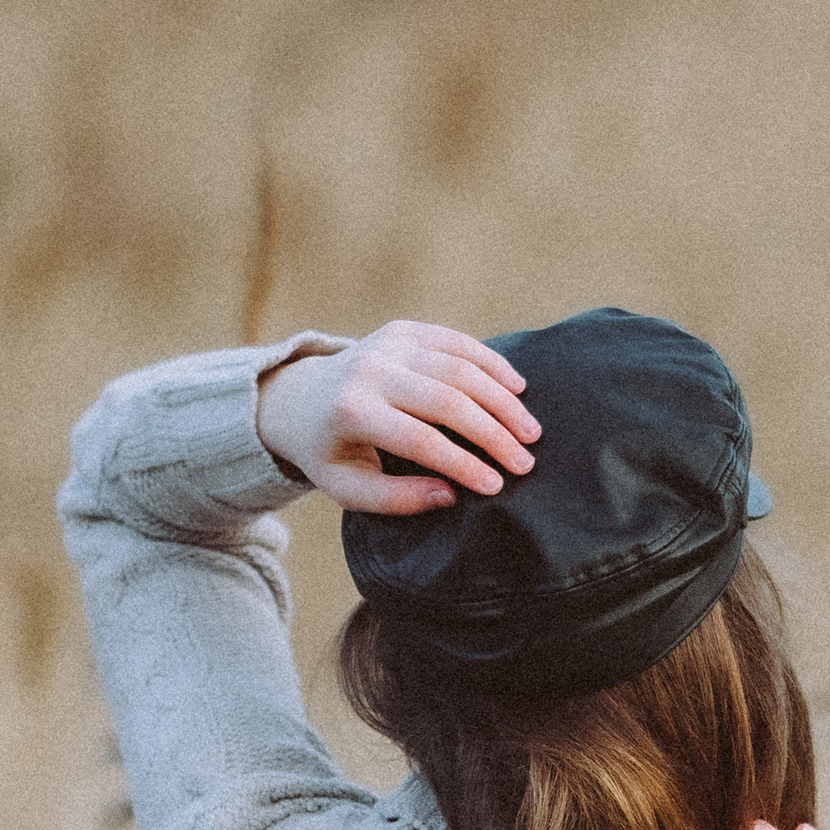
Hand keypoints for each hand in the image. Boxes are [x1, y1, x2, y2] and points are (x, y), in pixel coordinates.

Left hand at [256, 323, 536, 515]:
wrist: (299, 398)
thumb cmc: (330, 453)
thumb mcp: (348, 488)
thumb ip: (396, 499)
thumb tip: (450, 494)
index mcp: (352, 412)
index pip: (421, 440)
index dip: (464, 464)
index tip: (497, 486)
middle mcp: (370, 370)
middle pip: (448, 400)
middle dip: (494, 433)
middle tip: (526, 462)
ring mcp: (387, 344)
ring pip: (460, 367)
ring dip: (502, 400)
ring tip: (531, 431)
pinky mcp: (402, 330)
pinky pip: (457, 341)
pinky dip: (491, 364)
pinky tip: (517, 388)